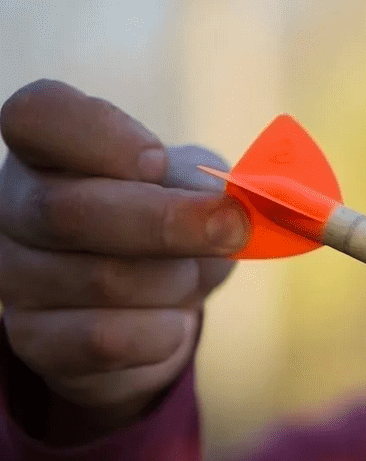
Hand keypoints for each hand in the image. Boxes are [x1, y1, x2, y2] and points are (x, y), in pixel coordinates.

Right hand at [0, 80, 247, 438]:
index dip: (100, 135)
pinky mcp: (34, 340)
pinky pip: (106, 339)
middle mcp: (14, 207)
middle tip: (231, 229)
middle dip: (166, 224)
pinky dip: (162, 333)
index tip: (157, 160)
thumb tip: (242, 209)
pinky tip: (169, 323)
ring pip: (103, 280)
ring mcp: (16, 276)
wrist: (153, 311)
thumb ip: (218, 187)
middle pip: (69, 211)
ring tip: (186, 281)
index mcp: (49, 150)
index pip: (40, 116)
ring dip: (174, 284)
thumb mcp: (200, 192)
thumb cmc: (175, 231)